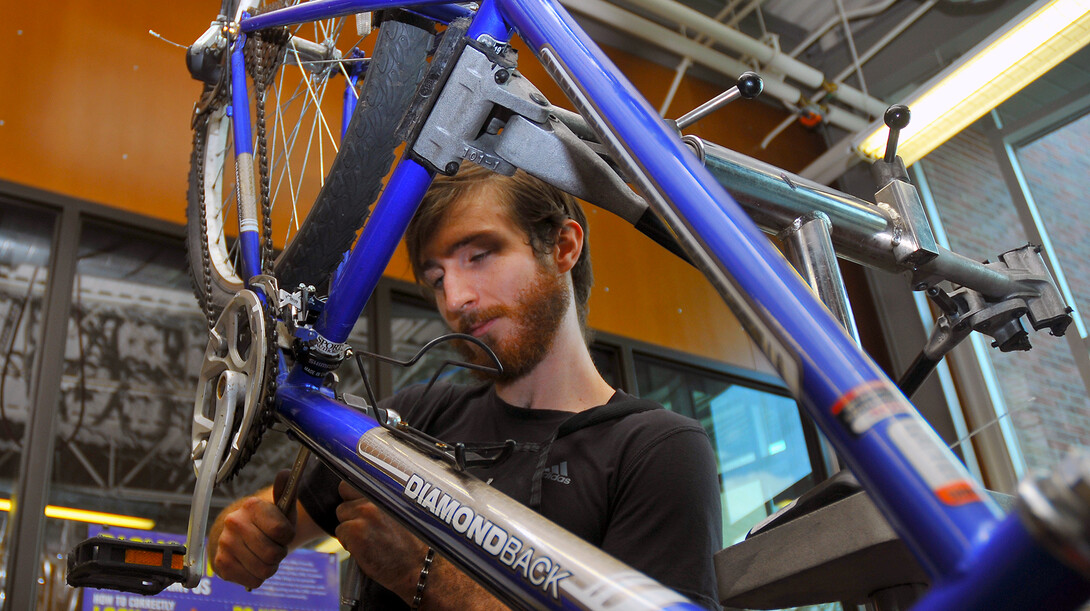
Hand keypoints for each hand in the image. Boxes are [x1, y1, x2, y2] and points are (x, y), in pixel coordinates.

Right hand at [209, 469, 296, 588]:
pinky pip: (252, 580)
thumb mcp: (282, 508)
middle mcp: (234, 523)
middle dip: (279, 553)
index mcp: (252, 506)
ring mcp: (225, 544)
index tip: (282, 532)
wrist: (243, 536)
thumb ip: (286, 491)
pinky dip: (257, 576)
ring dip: (269, 566)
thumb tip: (286, 473)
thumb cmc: (268, 523)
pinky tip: (252, 564)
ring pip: (264, 570)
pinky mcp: (221, 564)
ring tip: (263, 555)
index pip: (282, 532)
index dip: (287, 536)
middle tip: (273, 546)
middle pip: (273, 554)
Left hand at [335, 480, 429, 601]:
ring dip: (351, 526)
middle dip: (352, 505)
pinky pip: (341, 532)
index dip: (358, 489)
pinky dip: (349, 542)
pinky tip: (367, 548)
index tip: (360, 497)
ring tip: (371, 538)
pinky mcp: (356, 531)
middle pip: (345, 491)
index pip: (360, 474)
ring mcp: (365, 513)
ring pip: (342, 515)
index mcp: (390, 488)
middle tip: (366, 522)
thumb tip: (366, 493)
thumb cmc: (417, 543)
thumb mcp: (406, 509)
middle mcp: (377, 496)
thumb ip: (386, 498)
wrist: (422, 566)